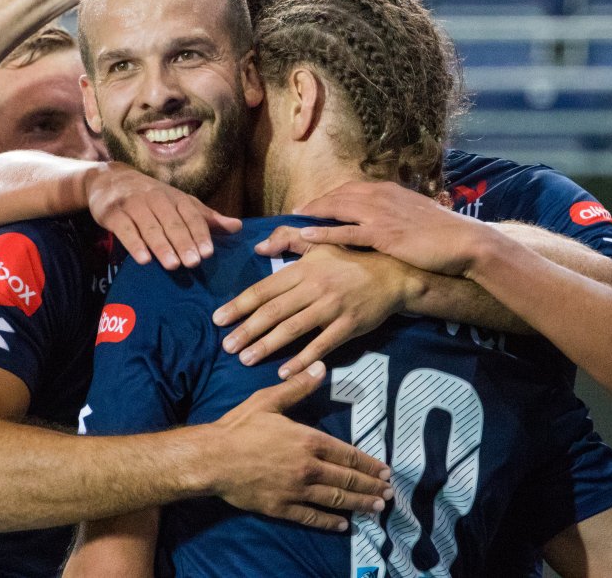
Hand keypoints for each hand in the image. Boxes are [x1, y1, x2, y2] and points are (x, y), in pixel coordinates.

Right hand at [87, 162, 240, 268]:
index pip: (190, 215)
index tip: (208, 253)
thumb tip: (238, 227)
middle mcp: (155, 199)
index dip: (200, 233)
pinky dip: (134, 244)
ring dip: (162, 246)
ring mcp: (133, 205)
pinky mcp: (113, 213)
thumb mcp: (180, 202)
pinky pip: (125, 230)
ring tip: (173, 265)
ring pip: (150, 227)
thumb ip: (206, 217)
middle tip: (193, 263)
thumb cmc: (152, 197)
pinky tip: (144, 259)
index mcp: (175, 197)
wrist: (110, 180)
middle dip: (183, 243)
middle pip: (172, 222)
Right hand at [210, 362, 392, 531]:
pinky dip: (330, 522)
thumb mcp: (268, 401)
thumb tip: (321, 368)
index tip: (386, 471)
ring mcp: (296, 490)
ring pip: (336, 499)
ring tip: (377, 508)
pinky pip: (312, 517)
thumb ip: (298, 387)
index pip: (348, 454)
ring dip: (360, 504)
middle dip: (371, 486)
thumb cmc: (239, 427)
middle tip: (389, 493)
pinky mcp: (282, 508)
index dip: (369, 463)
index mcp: (308, 440)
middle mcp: (308, 467)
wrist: (212, 459)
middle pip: (348, 479)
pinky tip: (343, 524)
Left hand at [213, 238, 417, 378]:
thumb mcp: (319, 244)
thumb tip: (259, 247)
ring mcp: (332, 307)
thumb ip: (288, 240)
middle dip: (247, 330)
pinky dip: (301, 359)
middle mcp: (314, 287)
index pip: (265, 289)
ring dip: (267, 346)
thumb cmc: (350, 261)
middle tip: (226, 346)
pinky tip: (283, 372)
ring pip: (293, 329)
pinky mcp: (349, 326)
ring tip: (245, 359)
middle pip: (274, 311)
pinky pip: (321, 345)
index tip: (219, 319)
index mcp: (303, 269)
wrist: (392, 275)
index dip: (239, 304)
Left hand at [294, 181, 490, 277]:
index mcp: (389, 190)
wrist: (465, 242)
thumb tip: (388, 219)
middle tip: (296, 210)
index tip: (315, 203)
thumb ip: (398, 213)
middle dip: (316, 202)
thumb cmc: (444, 233)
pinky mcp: (382, 234)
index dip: (330, 196)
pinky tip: (305, 236)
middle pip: (338, 195)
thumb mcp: (417, 215)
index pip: (350, 188)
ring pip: (337, 209)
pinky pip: (345, 232)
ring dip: (313, 213)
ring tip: (294, 219)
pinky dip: (323, 232)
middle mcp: (381, 196)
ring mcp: (380, 214)